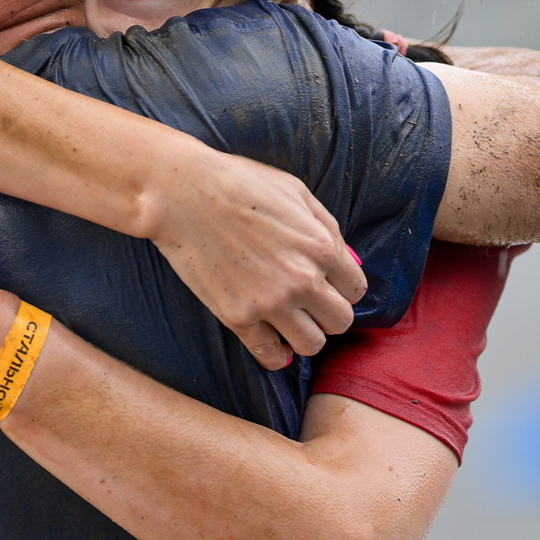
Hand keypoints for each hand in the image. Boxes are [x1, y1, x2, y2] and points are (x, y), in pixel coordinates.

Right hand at [133, 146, 366, 369]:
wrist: (183, 194)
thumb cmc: (240, 184)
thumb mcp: (297, 193)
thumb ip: (328, 229)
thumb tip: (347, 263)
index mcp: (321, 247)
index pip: (356, 290)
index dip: (342, 288)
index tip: (328, 286)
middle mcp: (302, 280)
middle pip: (340, 322)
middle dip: (328, 314)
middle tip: (310, 304)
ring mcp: (270, 302)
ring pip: (312, 345)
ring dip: (305, 336)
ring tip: (291, 322)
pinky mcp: (238, 317)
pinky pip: (270, 355)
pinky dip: (276, 355)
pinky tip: (274, 343)